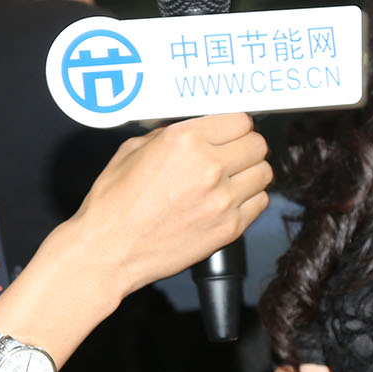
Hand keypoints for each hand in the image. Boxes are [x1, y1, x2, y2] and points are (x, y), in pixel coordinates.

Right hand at [58, 113, 269, 297]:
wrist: (108, 251)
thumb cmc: (113, 203)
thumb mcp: (132, 150)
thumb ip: (169, 134)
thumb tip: (193, 131)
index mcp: (185, 140)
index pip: (240, 120)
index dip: (235, 127)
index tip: (230, 133)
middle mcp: (209, 166)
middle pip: (258, 145)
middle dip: (246, 147)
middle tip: (233, 154)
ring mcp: (222, 200)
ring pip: (264, 173)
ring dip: (250, 173)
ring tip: (232, 179)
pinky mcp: (229, 228)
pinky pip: (260, 203)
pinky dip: (249, 200)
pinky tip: (229, 201)